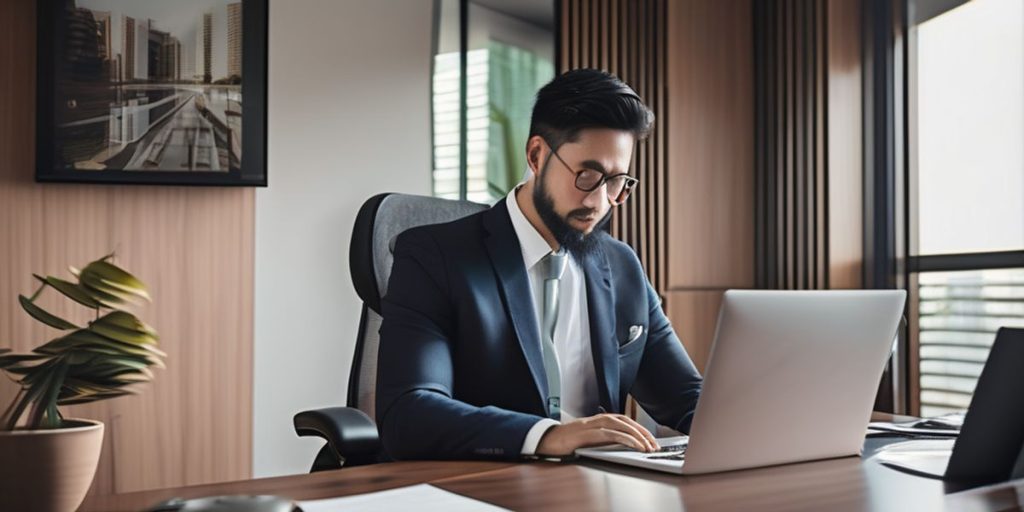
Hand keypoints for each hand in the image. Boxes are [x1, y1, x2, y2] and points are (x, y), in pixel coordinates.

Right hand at [536, 413, 659, 455]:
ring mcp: (592, 425)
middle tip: (655, 445)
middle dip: (643, 433)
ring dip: (638, 436)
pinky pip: (611, 434)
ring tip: (648, 447)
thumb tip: (622, 446)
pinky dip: (625, 439)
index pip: (625, 421)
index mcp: (599, 420)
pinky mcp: (588, 433)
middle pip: (626, 421)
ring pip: (621, 426)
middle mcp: (597, 419)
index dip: (640, 429)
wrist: (546, 441)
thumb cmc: (566, 442)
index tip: (651, 440)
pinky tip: (634, 446)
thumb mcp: (589, 439)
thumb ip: (603, 438)